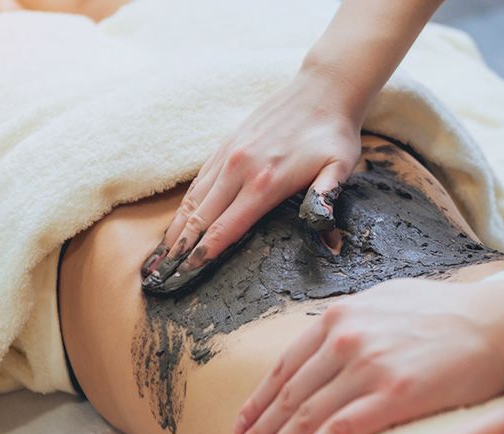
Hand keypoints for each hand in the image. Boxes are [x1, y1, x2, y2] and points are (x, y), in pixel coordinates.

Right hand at [140, 68, 361, 293]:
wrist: (322, 90)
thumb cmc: (333, 134)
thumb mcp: (340, 168)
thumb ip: (326, 199)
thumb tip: (330, 241)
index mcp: (265, 183)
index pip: (225, 228)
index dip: (204, 254)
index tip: (187, 273)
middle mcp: (239, 169)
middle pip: (201, 218)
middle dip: (181, 248)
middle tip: (165, 273)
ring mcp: (229, 155)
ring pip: (194, 199)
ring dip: (177, 228)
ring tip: (163, 253)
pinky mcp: (226, 145)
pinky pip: (199, 180)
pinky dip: (186, 204)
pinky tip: (180, 219)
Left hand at [229, 278, 503, 433]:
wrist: (496, 323)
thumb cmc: (442, 313)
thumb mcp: (382, 302)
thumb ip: (347, 323)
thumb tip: (320, 344)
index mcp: (337, 317)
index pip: (284, 368)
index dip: (258, 401)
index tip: (241, 426)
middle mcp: (344, 338)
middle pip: (288, 395)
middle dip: (258, 432)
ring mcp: (368, 365)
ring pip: (305, 416)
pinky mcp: (395, 393)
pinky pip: (340, 431)